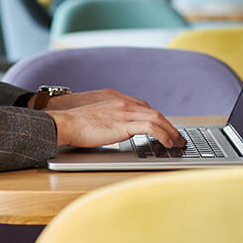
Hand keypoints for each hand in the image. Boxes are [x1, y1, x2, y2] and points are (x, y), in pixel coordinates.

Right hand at [43, 89, 185, 148]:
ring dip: (171, 131)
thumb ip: (107, 118)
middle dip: (168, 125)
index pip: (142, 106)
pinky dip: (163, 135)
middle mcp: (122, 102)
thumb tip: (113, 129)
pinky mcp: (124, 123)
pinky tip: (168, 144)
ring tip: (178, 142)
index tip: (162, 127)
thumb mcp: (93, 116)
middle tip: (177, 136)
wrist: (65, 122)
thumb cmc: (74, 123)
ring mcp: (124, 111)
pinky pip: (152, 128)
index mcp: (114, 98)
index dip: (155, 118)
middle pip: (153, 112)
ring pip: (157, 118)